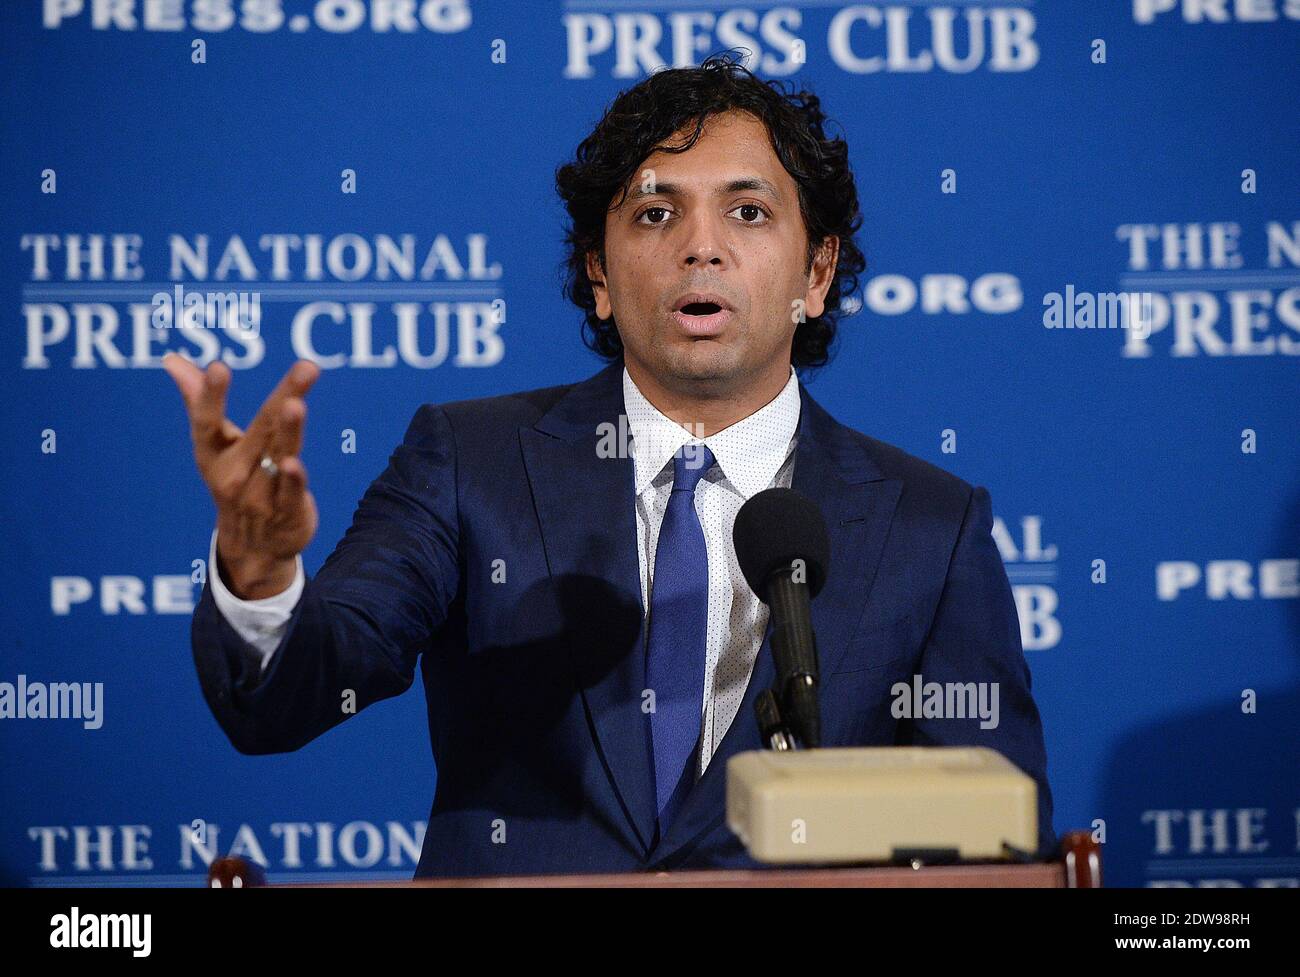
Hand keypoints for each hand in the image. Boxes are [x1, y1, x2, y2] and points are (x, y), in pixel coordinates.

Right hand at [163, 352, 320, 598]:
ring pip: (278, 456)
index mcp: (213, 455)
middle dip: (283, 397)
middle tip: (306, 366)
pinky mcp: (288, 513)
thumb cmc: (235, 482)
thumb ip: (199, 401)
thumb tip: (172, 359)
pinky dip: (293, 479)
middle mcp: (234, 474)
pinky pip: (290, 493)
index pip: (208, 423)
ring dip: (289, 431)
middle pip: (261, 429)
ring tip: (295, 404)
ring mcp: (260, 495)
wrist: (252, 551)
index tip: (217, 367)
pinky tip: (295, 462)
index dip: (211, 397)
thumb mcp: (215, 446)